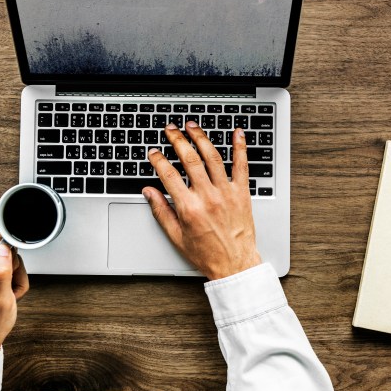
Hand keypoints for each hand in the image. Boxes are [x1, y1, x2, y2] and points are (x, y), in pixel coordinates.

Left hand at [0, 231, 29, 356]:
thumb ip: (0, 271)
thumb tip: (3, 248)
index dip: (7, 252)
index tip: (10, 271)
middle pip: (0, 247)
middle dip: (12, 266)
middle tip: (9, 286)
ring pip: (5, 256)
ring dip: (14, 274)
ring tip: (8, 292)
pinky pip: (3, 265)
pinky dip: (10, 278)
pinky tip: (6, 292)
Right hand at [143, 122, 261, 279]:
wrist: (235, 264)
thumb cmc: (207, 253)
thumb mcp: (176, 236)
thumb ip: (161, 211)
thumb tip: (149, 192)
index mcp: (189, 208)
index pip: (168, 175)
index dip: (158, 160)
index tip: (153, 153)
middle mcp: (207, 197)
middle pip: (189, 159)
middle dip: (177, 140)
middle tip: (171, 129)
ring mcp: (226, 193)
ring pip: (212, 157)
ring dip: (201, 138)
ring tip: (192, 126)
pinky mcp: (242, 193)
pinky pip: (242, 166)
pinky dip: (240, 147)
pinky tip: (237, 133)